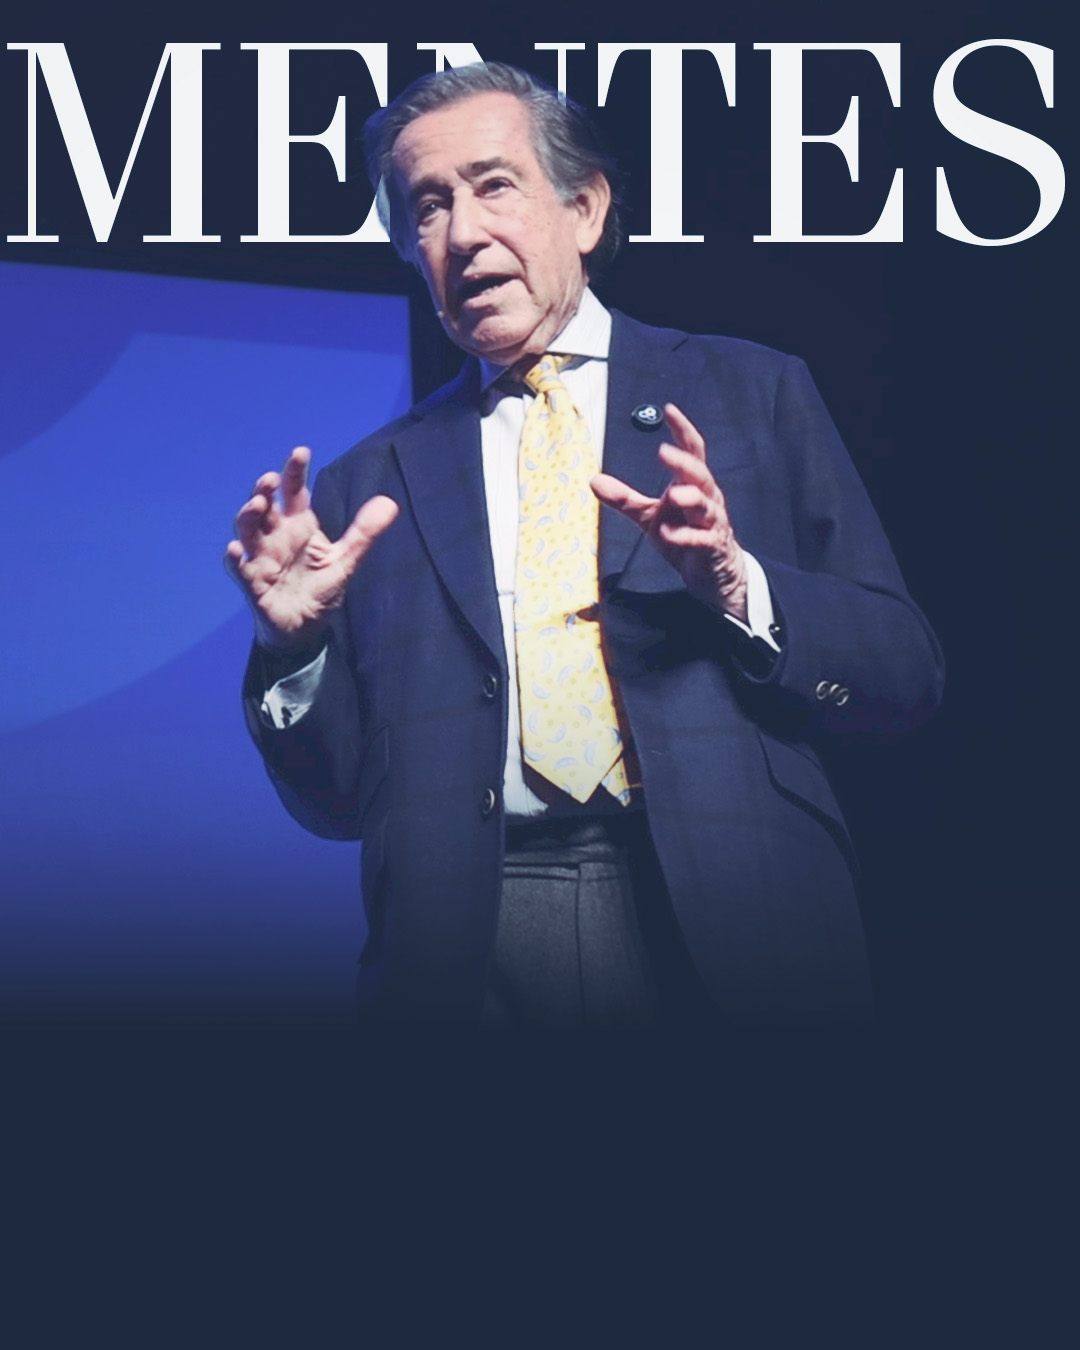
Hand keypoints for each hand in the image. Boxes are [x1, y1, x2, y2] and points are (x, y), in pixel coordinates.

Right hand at [224, 446, 397, 652]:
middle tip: (270, 479)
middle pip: (265, 506)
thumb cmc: (319, 588)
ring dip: (249, 516)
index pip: (294, 492)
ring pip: (248, 531)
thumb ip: (364, 533)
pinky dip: (235, 559)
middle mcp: (276, 536)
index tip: (301, 452)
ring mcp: (261, 558)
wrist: (304, 628)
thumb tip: (389, 502)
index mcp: (298, 526)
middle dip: (264, 490)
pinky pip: (239, 569)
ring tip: (257, 505)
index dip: (295, 472)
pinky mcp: (253, 583)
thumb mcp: (345, 560)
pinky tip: (235, 549)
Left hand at [591, 404, 747, 621]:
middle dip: (683, 463)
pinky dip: (687, 536)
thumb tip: (594, 480)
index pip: (692, 451)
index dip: (683, 430)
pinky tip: (670, 534)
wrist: (711, 573)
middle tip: (664, 452)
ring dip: (690, 498)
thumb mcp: (649, 517)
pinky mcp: (714, 547)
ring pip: (706, 505)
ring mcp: (712, 522)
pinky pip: (702, 538)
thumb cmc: (684, 536)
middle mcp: (706, 498)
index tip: (670, 410)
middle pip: (700, 474)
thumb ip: (624, 499)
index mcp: (692, 485)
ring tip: (672, 495)